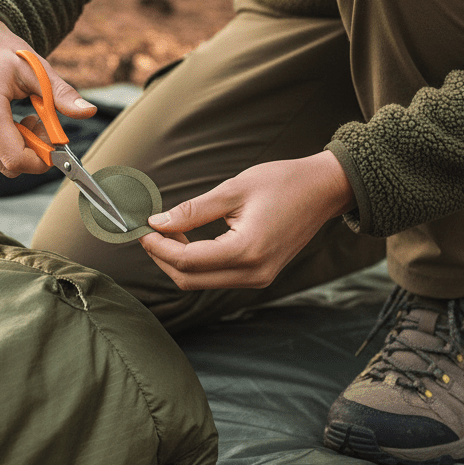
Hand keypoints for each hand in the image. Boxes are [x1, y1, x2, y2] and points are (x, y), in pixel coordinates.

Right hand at [0, 14, 96, 176]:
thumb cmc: (2, 52)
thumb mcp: (36, 69)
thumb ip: (62, 94)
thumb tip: (89, 111)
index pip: (15, 158)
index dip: (42, 159)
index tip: (56, 142)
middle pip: (10, 165)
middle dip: (34, 151)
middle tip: (43, 122)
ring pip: (1, 163)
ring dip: (21, 149)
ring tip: (28, 118)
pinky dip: (8, 145)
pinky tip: (12, 121)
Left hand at [139, 152, 355, 289]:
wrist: (322, 190)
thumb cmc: (281, 182)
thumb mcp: (232, 190)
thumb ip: (193, 210)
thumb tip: (157, 223)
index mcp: (247, 251)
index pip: (187, 261)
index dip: (158, 247)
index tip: (141, 228)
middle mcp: (253, 273)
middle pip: (190, 279)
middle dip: (163, 257)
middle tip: (149, 230)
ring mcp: (259, 278)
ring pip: (202, 282)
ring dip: (178, 261)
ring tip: (166, 231)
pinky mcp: (260, 275)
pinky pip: (218, 277)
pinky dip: (196, 262)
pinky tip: (187, 239)